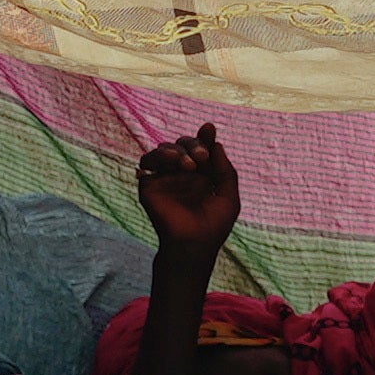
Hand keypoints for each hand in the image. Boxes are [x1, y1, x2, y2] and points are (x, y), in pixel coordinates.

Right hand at [137, 125, 242, 255]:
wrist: (193, 245)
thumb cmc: (213, 226)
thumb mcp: (228, 197)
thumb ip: (226, 171)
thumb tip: (217, 144)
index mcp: (203, 174)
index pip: (201, 148)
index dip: (205, 137)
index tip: (209, 128)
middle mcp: (182, 173)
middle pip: (182, 144)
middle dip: (192, 145)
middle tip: (200, 158)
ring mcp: (165, 178)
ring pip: (163, 150)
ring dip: (174, 150)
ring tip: (186, 165)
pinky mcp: (149, 186)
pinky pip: (146, 164)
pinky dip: (154, 159)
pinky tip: (167, 166)